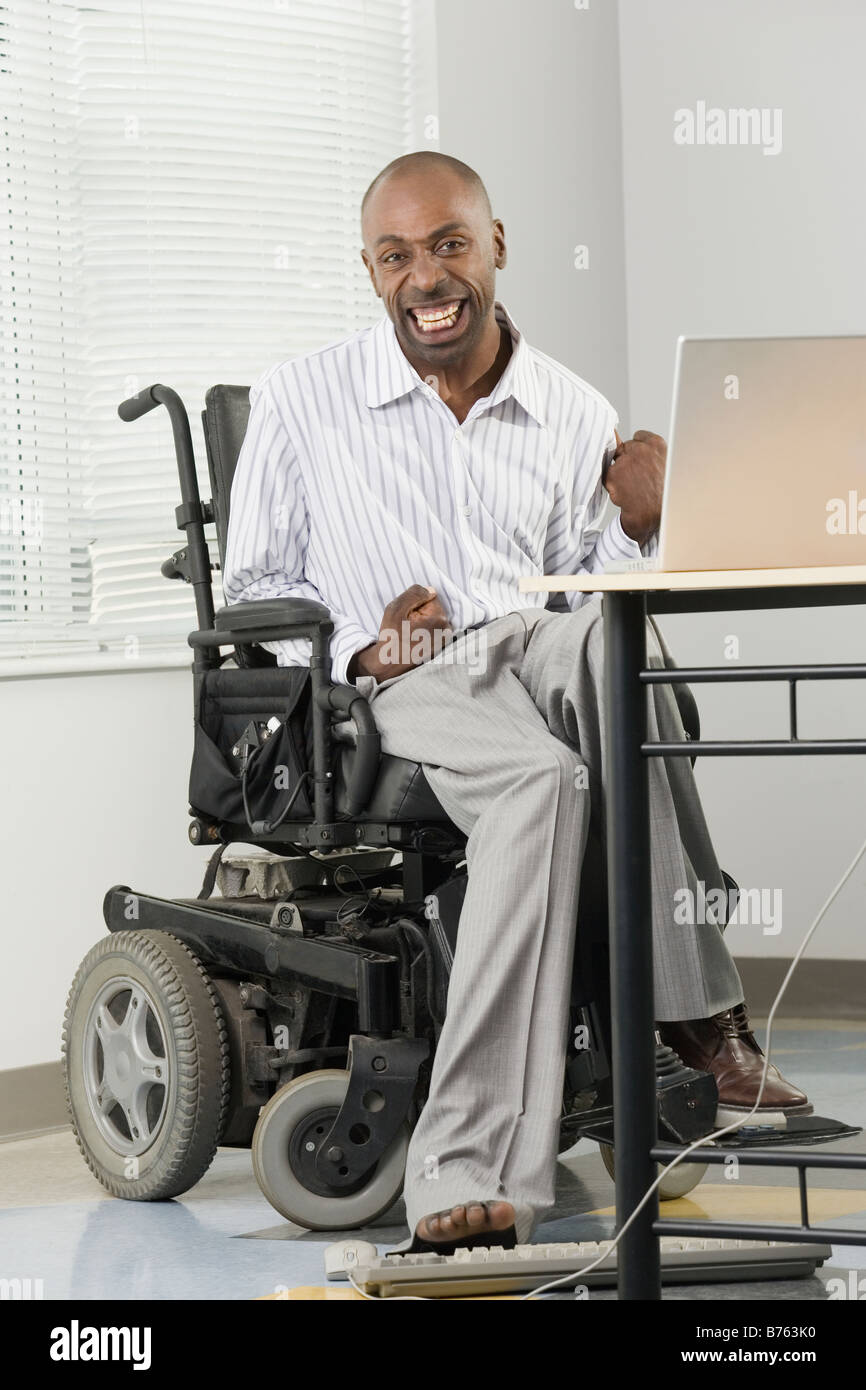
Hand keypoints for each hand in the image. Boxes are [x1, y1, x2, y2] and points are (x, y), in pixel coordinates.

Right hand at [348, 585, 452, 681]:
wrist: (388, 665)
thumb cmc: (391, 637)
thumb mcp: (396, 608)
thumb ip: (414, 593)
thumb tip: (430, 590)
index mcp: (439, 618)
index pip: (429, 596)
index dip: (414, 603)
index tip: (405, 616)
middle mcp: (447, 629)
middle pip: (432, 607)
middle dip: (418, 612)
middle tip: (405, 625)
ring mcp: (444, 639)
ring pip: (431, 618)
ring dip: (419, 622)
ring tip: (408, 633)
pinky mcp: (440, 646)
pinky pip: (431, 629)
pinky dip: (422, 631)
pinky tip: (412, 639)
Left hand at [604, 429, 666, 546]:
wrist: (653, 514)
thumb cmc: (661, 493)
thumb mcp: (663, 465)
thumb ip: (649, 451)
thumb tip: (627, 438)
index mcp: (657, 445)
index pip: (639, 436)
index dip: (637, 450)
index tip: (641, 460)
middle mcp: (641, 449)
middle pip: (625, 447)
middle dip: (627, 459)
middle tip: (637, 477)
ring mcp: (626, 460)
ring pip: (615, 461)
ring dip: (619, 472)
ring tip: (633, 486)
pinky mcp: (613, 473)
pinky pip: (608, 475)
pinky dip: (612, 484)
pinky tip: (624, 491)